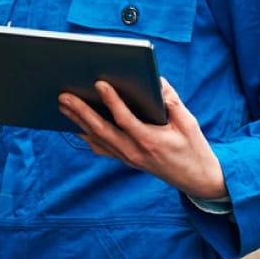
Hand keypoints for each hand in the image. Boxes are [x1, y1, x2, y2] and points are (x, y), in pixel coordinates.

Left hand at [59, 78, 226, 200]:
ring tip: (63, 105)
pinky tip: (76, 124)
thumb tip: (155, 80)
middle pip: (101, 130)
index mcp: (151, 141)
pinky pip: (102, 148)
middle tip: (63, 96)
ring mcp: (128, 158)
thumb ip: (171, 101)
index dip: (112, 101)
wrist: (196, 179)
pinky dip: (87, 136)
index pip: (125, 119)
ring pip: (97, 139)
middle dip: (80, 111)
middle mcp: (135, 152)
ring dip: (78, 121)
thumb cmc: (193, 148)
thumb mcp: (188, 123)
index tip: (99, 83)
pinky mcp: (127, 160)